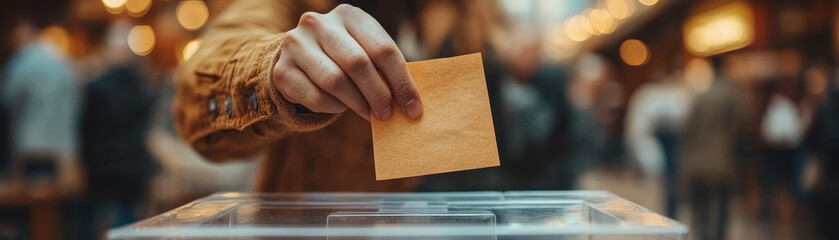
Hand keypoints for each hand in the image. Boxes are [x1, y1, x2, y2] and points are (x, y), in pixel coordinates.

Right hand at [272, 4, 422, 120]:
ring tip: (368, 113)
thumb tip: (409, 103)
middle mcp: (318, 24)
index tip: (413, 107)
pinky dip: (334, 107)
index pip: (383, 49)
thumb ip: (384, 70)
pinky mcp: (282, 70)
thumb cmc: (342, 57)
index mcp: (348, 15)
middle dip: (378, 94)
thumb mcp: (364, 51)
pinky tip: (341, 106)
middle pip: (358, 64)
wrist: (299, 58)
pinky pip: (316, 97)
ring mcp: (296, 45)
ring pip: (335, 81)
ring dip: (357, 103)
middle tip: (388, 114)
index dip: (402, 82)